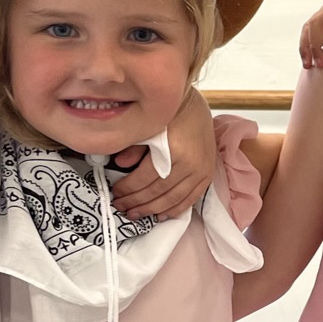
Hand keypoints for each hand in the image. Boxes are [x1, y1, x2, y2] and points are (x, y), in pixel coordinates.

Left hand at [112, 91, 214, 219]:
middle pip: (158, 191)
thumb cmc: (168, 115)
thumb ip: (134, 147)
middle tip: (121, 207)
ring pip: (173, 199)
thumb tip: (120, 165)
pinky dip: (174, 209)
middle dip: (137, 202)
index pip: (146, 178)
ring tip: (136, 214)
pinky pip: (190, 199)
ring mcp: (201, 171)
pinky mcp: (207, 175)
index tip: (115, 192)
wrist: (194, 106)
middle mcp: (190, 164)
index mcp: (174, 150)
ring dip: (153, 210)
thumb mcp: (148, 127)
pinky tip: (160, 216)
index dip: (128, 188)